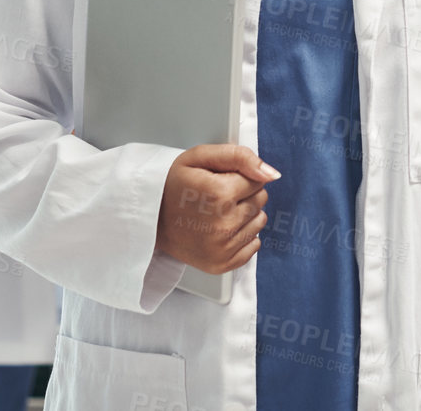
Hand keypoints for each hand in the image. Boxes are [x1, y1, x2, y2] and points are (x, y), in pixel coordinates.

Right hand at [154, 145, 279, 275]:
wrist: (148, 219)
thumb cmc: (173, 184)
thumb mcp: (199, 157)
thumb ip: (239, 157)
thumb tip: (272, 174)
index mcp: (219, 194)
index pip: (257, 180)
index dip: (239, 177)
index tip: (219, 180)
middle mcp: (223, 224)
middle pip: (260, 201)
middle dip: (244, 195)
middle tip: (217, 196)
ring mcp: (222, 248)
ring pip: (259, 222)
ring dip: (245, 215)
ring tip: (218, 212)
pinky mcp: (221, 264)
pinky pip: (254, 245)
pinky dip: (242, 236)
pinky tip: (221, 229)